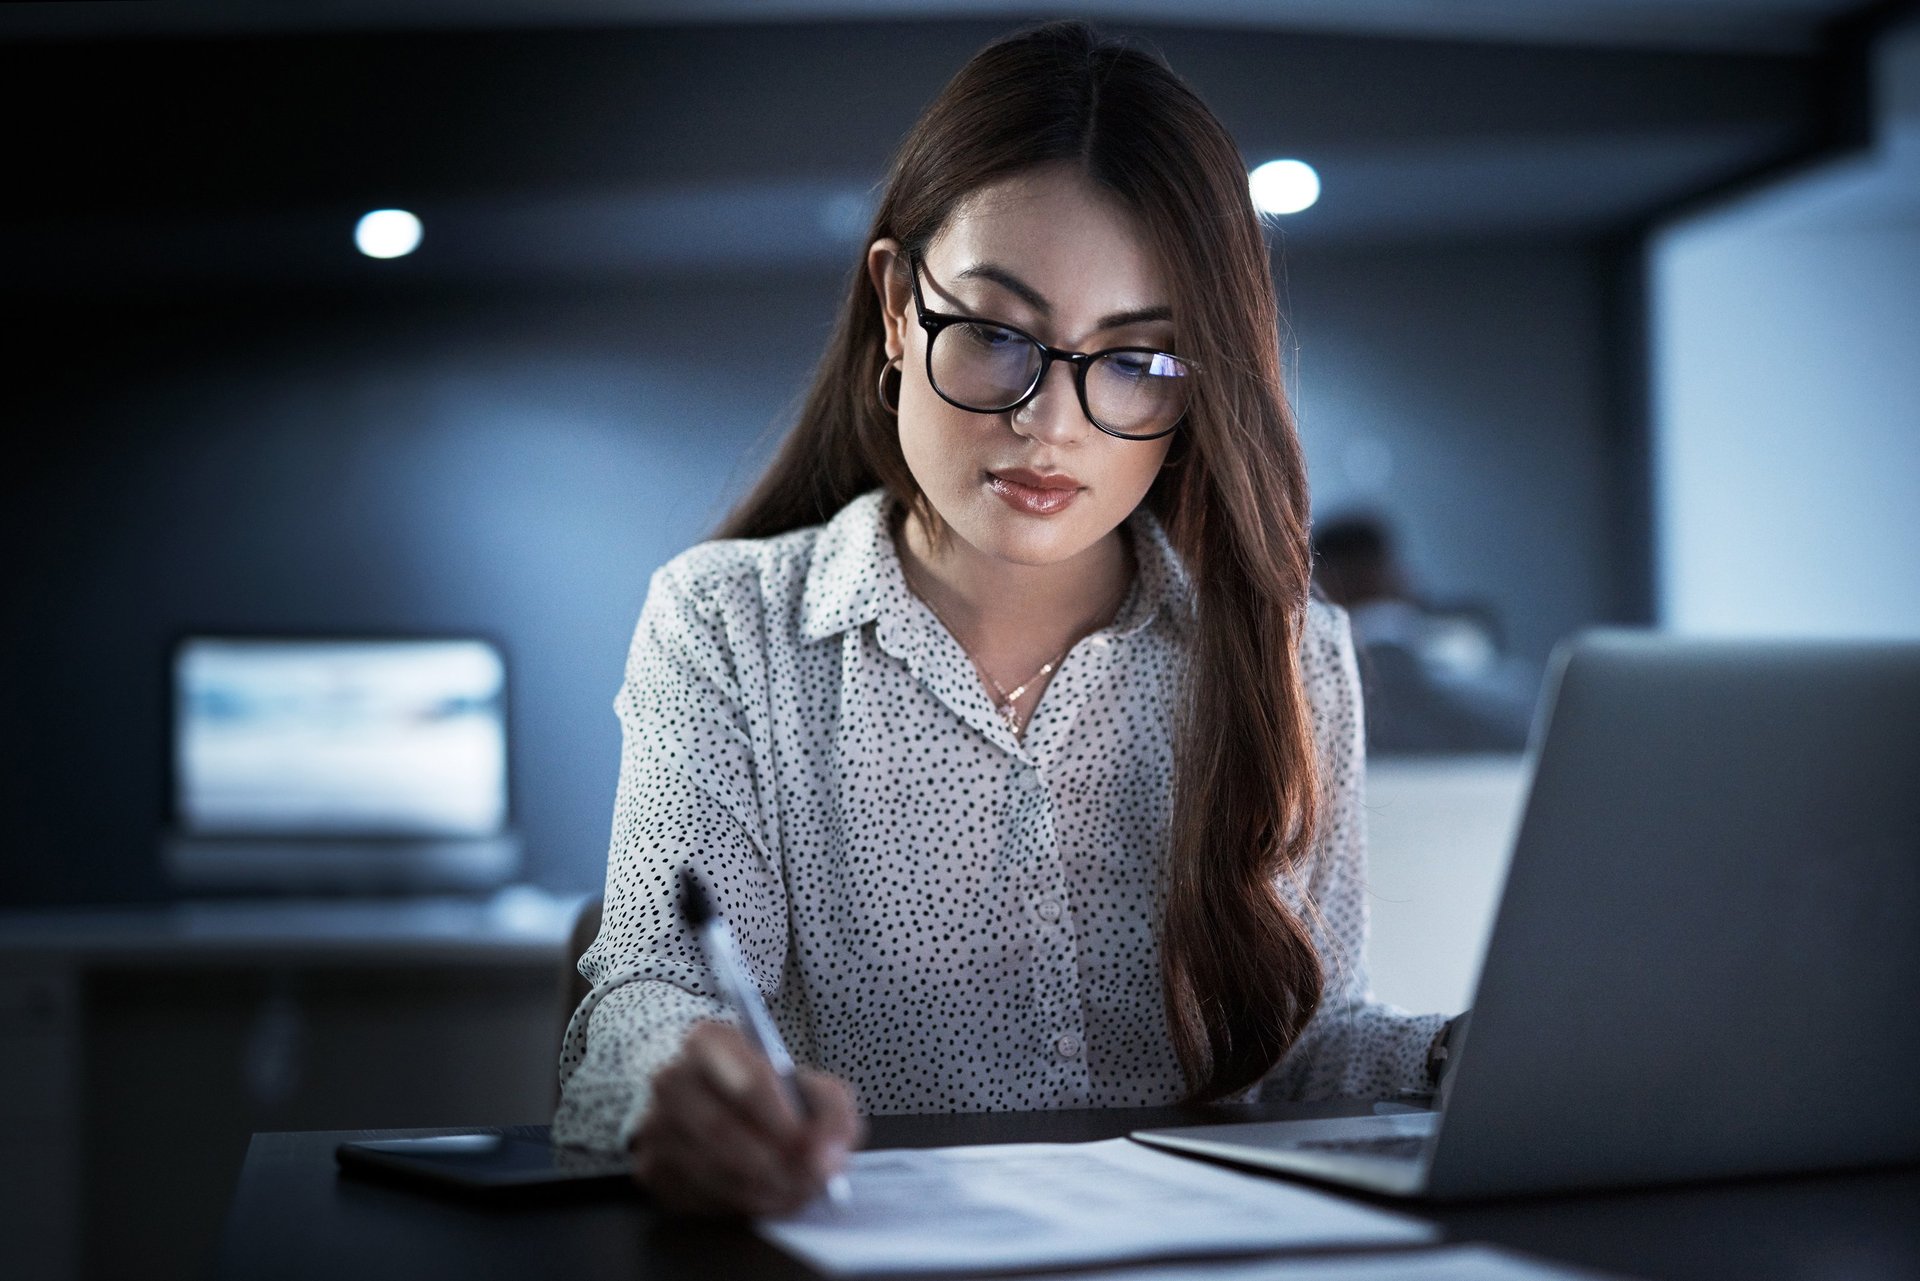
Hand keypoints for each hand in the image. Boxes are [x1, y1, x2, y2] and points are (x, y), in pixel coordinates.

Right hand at [629, 1020, 863, 1215]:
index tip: (809, 1143)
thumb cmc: (766, 1091)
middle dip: (772, 1161)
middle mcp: (672, 1079)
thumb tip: (829, 1155)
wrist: (714, 1101)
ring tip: (796, 1192)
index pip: (745, 1078)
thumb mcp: (807, 1084)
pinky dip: (738, 1204)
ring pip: (708, 1166)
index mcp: (709, 1041)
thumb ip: (831, 1110)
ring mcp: (655, 1125)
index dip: (780, 1117)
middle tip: (809, 1178)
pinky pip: (695, 1195)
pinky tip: (767, 1200)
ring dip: (760, 1188)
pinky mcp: (651, 1167)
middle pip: (721, 1128)